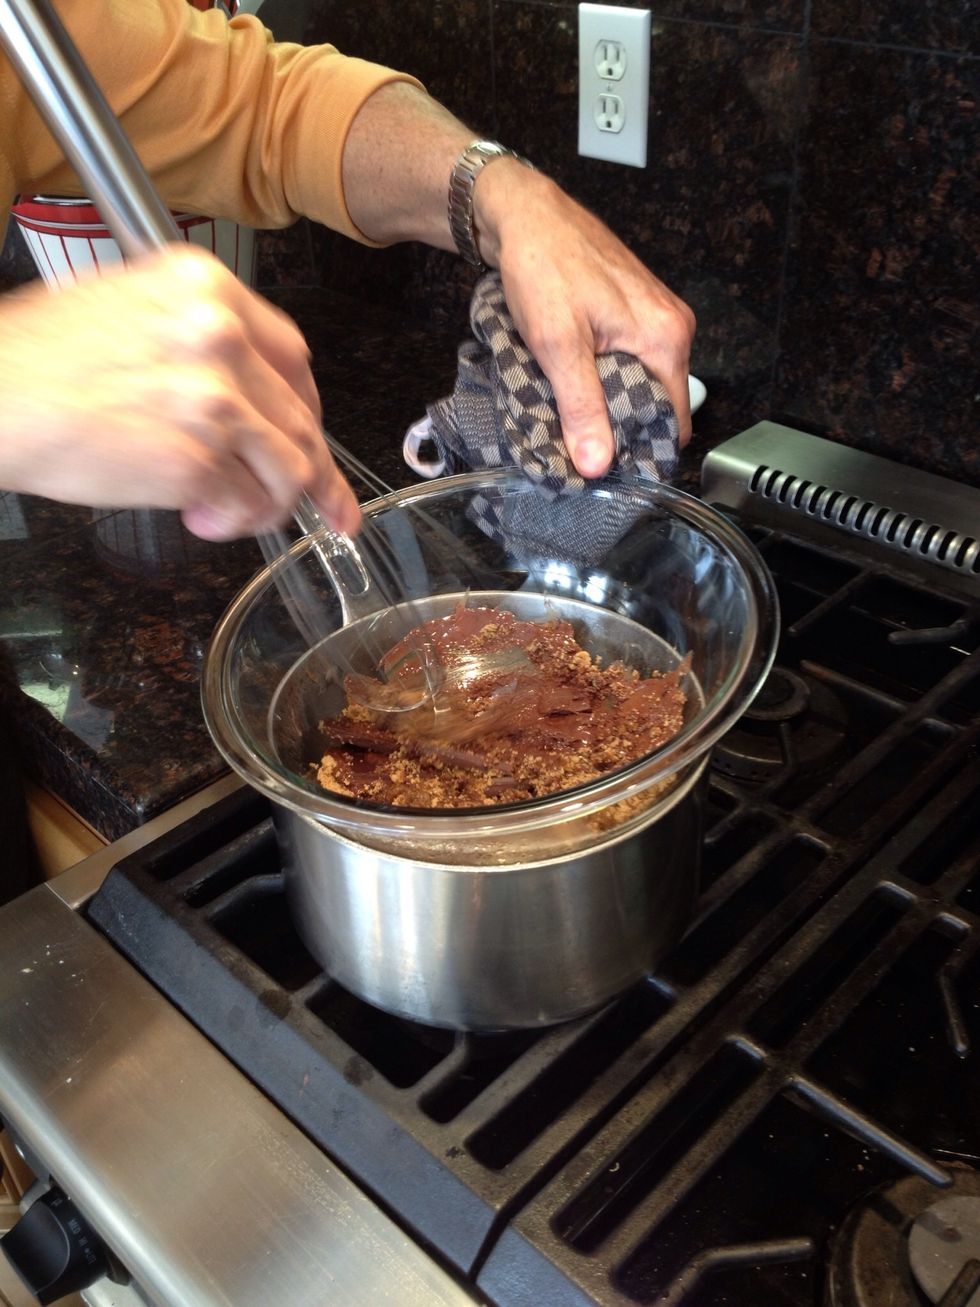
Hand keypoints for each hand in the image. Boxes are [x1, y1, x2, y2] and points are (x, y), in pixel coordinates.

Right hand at [0, 245, 359, 540]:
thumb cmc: (40, 359)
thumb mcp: (127, 308)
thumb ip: (195, 337)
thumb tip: (241, 391)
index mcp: (206, 288)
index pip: (294, 357)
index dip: (309, 408)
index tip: (315, 438)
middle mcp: (220, 337)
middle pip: (300, 418)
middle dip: (314, 475)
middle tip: (326, 510)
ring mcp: (213, 400)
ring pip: (290, 468)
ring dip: (268, 503)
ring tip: (231, 512)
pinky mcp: (196, 459)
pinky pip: (248, 504)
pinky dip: (234, 523)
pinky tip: (202, 519)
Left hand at [474, 162, 695, 476]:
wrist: (523, 214)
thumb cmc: (544, 266)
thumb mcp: (558, 346)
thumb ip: (581, 408)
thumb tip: (597, 464)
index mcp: (666, 338)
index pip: (675, 421)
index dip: (643, 450)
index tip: (608, 468)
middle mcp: (671, 327)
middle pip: (659, 405)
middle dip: (622, 429)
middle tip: (581, 446)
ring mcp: (654, 318)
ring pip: (641, 385)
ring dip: (609, 404)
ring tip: (573, 416)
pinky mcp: (633, 313)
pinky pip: (629, 363)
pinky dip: (604, 380)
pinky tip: (575, 385)